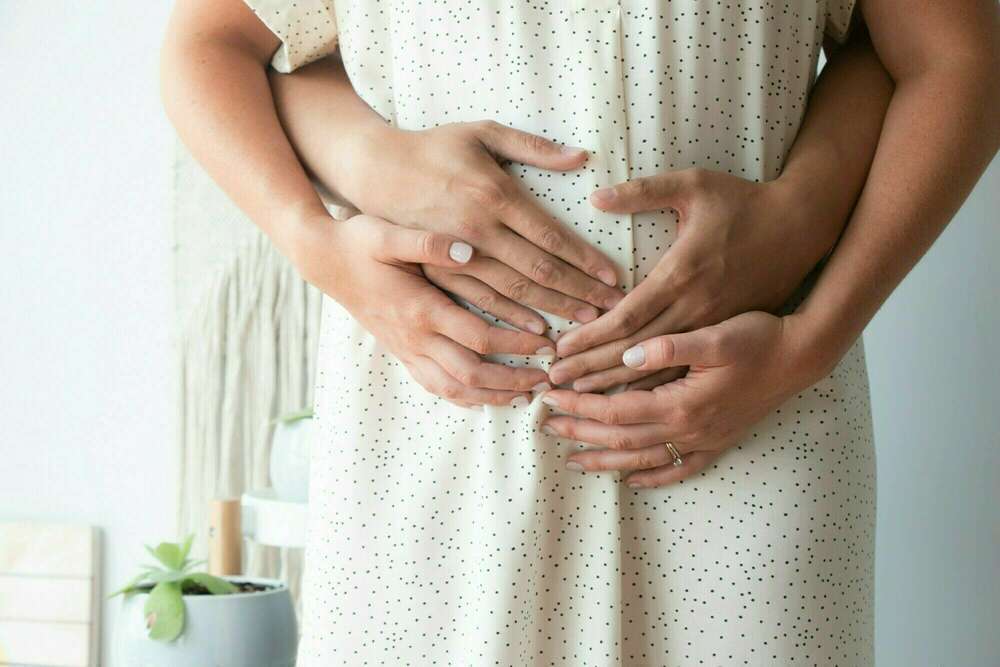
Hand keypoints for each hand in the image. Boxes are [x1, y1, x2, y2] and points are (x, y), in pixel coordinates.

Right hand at [291, 213, 553, 407]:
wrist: (323, 261)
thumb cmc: (358, 242)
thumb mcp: (388, 233)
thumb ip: (428, 242)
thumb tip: (469, 249)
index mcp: (420, 308)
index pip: (479, 337)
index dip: (517, 345)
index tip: (548, 342)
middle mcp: (414, 337)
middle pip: (471, 375)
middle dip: (512, 381)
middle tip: (546, 379)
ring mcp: (406, 349)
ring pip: (453, 389)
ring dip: (492, 397)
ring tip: (524, 396)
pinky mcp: (400, 352)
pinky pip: (434, 386)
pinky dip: (464, 397)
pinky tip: (485, 397)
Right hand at [333, 120, 623, 327]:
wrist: (373, 171)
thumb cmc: (433, 147)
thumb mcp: (481, 132)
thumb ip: (532, 146)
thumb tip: (581, 156)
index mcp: (494, 195)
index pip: (551, 236)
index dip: (585, 260)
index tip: (614, 277)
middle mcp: (477, 231)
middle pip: (538, 272)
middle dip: (580, 293)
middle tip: (613, 310)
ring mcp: (456, 256)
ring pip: (512, 295)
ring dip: (552, 311)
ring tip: (586, 325)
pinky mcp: (438, 271)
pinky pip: (479, 303)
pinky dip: (510, 321)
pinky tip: (536, 333)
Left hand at [540, 312, 827, 487]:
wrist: (801, 357)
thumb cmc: (758, 339)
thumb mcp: (715, 335)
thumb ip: (669, 347)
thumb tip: (628, 354)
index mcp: (680, 403)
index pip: (614, 409)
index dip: (579, 405)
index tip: (550, 396)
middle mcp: (688, 429)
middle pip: (621, 438)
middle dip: (581, 432)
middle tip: (545, 426)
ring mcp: (704, 440)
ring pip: (644, 459)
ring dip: (606, 460)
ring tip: (574, 461)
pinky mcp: (719, 442)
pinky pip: (680, 469)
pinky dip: (654, 478)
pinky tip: (633, 481)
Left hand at [549, 168, 840, 390]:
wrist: (804, 229)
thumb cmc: (745, 202)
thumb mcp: (695, 184)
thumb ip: (643, 192)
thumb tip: (596, 196)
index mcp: (682, 275)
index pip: (625, 317)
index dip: (589, 337)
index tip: (558, 350)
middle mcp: (695, 309)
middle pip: (633, 352)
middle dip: (590, 369)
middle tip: (553, 383)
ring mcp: (712, 328)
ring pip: (657, 370)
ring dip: (615, 386)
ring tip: (578, 398)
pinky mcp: (725, 336)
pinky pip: (685, 372)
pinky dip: (654, 387)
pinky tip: (629, 403)